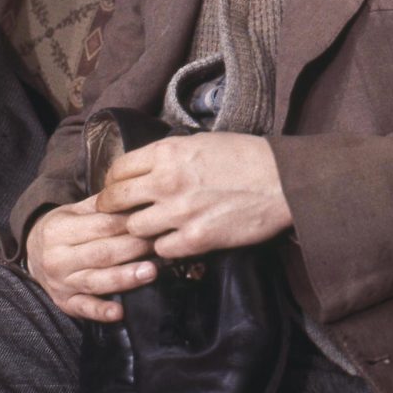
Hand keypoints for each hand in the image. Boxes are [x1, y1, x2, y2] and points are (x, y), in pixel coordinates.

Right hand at [24, 195, 157, 321]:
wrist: (32, 253)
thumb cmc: (63, 228)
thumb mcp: (74, 211)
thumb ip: (101, 206)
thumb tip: (134, 198)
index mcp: (59, 230)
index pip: (102, 226)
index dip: (130, 224)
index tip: (153, 222)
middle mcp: (58, 258)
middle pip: (103, 253)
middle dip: (135, 248)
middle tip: (160, 244)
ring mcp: (61, 283)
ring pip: (97, 281)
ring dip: (126, 278)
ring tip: (151, 271)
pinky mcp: (65, 303)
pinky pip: (85, 308)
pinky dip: (101, 311)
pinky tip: (119, 312)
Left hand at [97, 132, 292, 258]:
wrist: (280, 181)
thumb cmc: (244, 155)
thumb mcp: (200, 142)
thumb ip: (169, 154)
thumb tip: (146, 166)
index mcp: (167, 152)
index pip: (118, 169)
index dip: (112, 181)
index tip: (114, 188)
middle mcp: (167, 181)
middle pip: (116, 200)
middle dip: (111, 207)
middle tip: (115, 213)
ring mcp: (179, 213)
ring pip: (135, 228)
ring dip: (140, 229)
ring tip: (149, 228)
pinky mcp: (195, 239)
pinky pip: (162, 249)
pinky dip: (165, 246)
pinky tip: (174, 240)